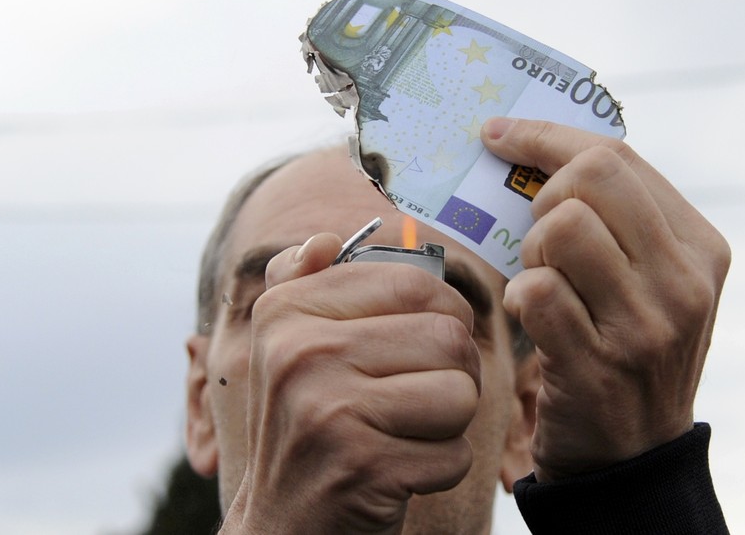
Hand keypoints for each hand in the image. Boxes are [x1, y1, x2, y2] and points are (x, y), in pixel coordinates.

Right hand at [220, 234, 480, 532]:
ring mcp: (328, 411)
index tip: (418, 347)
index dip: (442, 318)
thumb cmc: (307, 425)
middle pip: (449, 338)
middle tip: (417, 399)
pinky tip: (396, 472)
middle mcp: (300, 354)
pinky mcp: (362, 467)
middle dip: (453, 374)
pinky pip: (454, 454)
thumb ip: (301, 283)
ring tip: (403, 434)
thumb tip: (322, 239)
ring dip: (448, 425)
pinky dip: (439, 469)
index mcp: (287, 311)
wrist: (284, 524)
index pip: (417, 285)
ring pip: (461, 395)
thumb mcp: (288, 348)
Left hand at [482, 118, 730, 479]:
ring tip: (545, 284)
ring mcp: (646, 323)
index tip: (499, 134)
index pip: (617, 155)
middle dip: (542, 197)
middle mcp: (683, 278)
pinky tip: (536, 320)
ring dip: (532, 252)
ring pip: (562, 227)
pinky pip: (536, 289)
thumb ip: (614, 220)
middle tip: (542, 238)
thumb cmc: (627, 348)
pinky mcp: (600, 364)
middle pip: (590, 176)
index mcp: (699, 245)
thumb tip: (526, 150)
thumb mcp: (648, 280)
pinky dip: (521, 298)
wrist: (635, 454)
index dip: (546, 136)